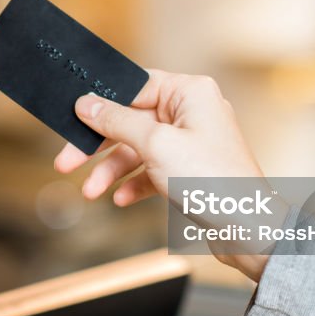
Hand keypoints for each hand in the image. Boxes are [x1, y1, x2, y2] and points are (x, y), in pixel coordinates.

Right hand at [53, 70, 269, 280]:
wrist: (247, 230)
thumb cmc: (213, 182)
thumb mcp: (155, 145)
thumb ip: (117, 121)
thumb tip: (88, 103)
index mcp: (190, 93)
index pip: (135, 86)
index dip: (102, 103)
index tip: (75, 117)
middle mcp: (193, 112)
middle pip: (132, 120)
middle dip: (99, 145)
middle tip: (67, 161)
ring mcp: (192, 142)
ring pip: (139, 148)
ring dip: (113, 171)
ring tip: (92, 192)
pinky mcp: (190, 169)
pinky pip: (153, 168)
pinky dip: (135, 183)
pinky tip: (120, 199)